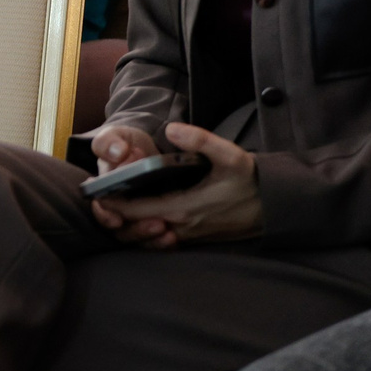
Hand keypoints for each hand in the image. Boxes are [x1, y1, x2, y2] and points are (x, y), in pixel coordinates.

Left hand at [90, 121, 260, 248]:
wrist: (276, 207)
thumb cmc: (251, 181)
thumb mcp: (230, 155)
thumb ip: (201, 140)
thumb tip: (172, 129)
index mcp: (183, 208)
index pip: (134, 211)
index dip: (111, 204)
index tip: (94, 192)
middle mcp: (181, 227)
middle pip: (133, 229)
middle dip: (112, 217)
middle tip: (97, 199)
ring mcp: (187, 236)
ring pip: (145, 239)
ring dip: (127, 226)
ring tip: (113, 208)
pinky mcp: (193, 239)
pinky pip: (159, 241)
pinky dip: (144, 232)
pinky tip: (138, 217)